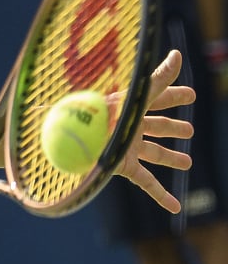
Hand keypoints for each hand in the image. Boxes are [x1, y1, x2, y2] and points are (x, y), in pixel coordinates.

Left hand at [114, 50, 195, 212]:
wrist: (72, 137)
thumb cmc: (98, 112)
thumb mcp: (132, 94)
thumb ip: (157, 79)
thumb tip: (177, 56)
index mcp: (128, 104)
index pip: (156, 97)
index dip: (174, 96)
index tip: (192, 95)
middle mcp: (128, 125)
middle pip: (157, 127)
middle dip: (172, 127)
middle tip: (188, 130)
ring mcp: (126, 147)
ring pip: (155, 154)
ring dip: (172, 158)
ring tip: (187, 162)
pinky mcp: (122, 166)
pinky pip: (147, 182)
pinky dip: (162, 196)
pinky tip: (175, 208)